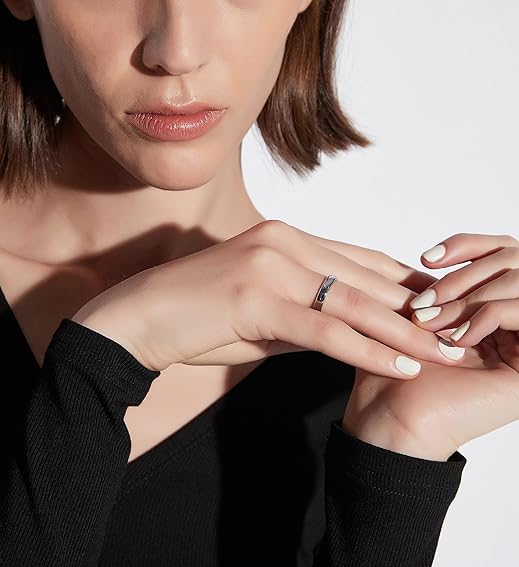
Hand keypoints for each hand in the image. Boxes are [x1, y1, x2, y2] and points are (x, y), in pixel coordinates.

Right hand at [71, 220, 461, 374]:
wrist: (141, 316)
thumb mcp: (263, 308)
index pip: (362, 260)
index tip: (440, 307)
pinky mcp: (257, 297)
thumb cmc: (199, 313)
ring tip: (446, 351)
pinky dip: (367, 349)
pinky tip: (400, 364)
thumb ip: (307, 312)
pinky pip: (325, 328)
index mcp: (286, 237)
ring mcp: (271, 265)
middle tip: (460, 331)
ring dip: (405, 331)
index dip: (405, 284)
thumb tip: (350, 332)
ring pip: (355, 302)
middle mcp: (284, 242)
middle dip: (417, 310)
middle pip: (367, 279)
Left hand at [342, 232, 518, 460]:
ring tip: (431, 324)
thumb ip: (436, 283)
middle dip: (462, 276)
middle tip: (424, 303)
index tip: (426, 257)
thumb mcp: (414, 314)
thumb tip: (440, 253)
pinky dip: (487, 315)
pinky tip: (456, 339)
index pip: (502, 253)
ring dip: (468, 297)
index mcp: (491, 312)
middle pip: (514, 262)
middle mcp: (513, 328)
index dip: (468, 245)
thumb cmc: (394, 372)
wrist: (392, 421)